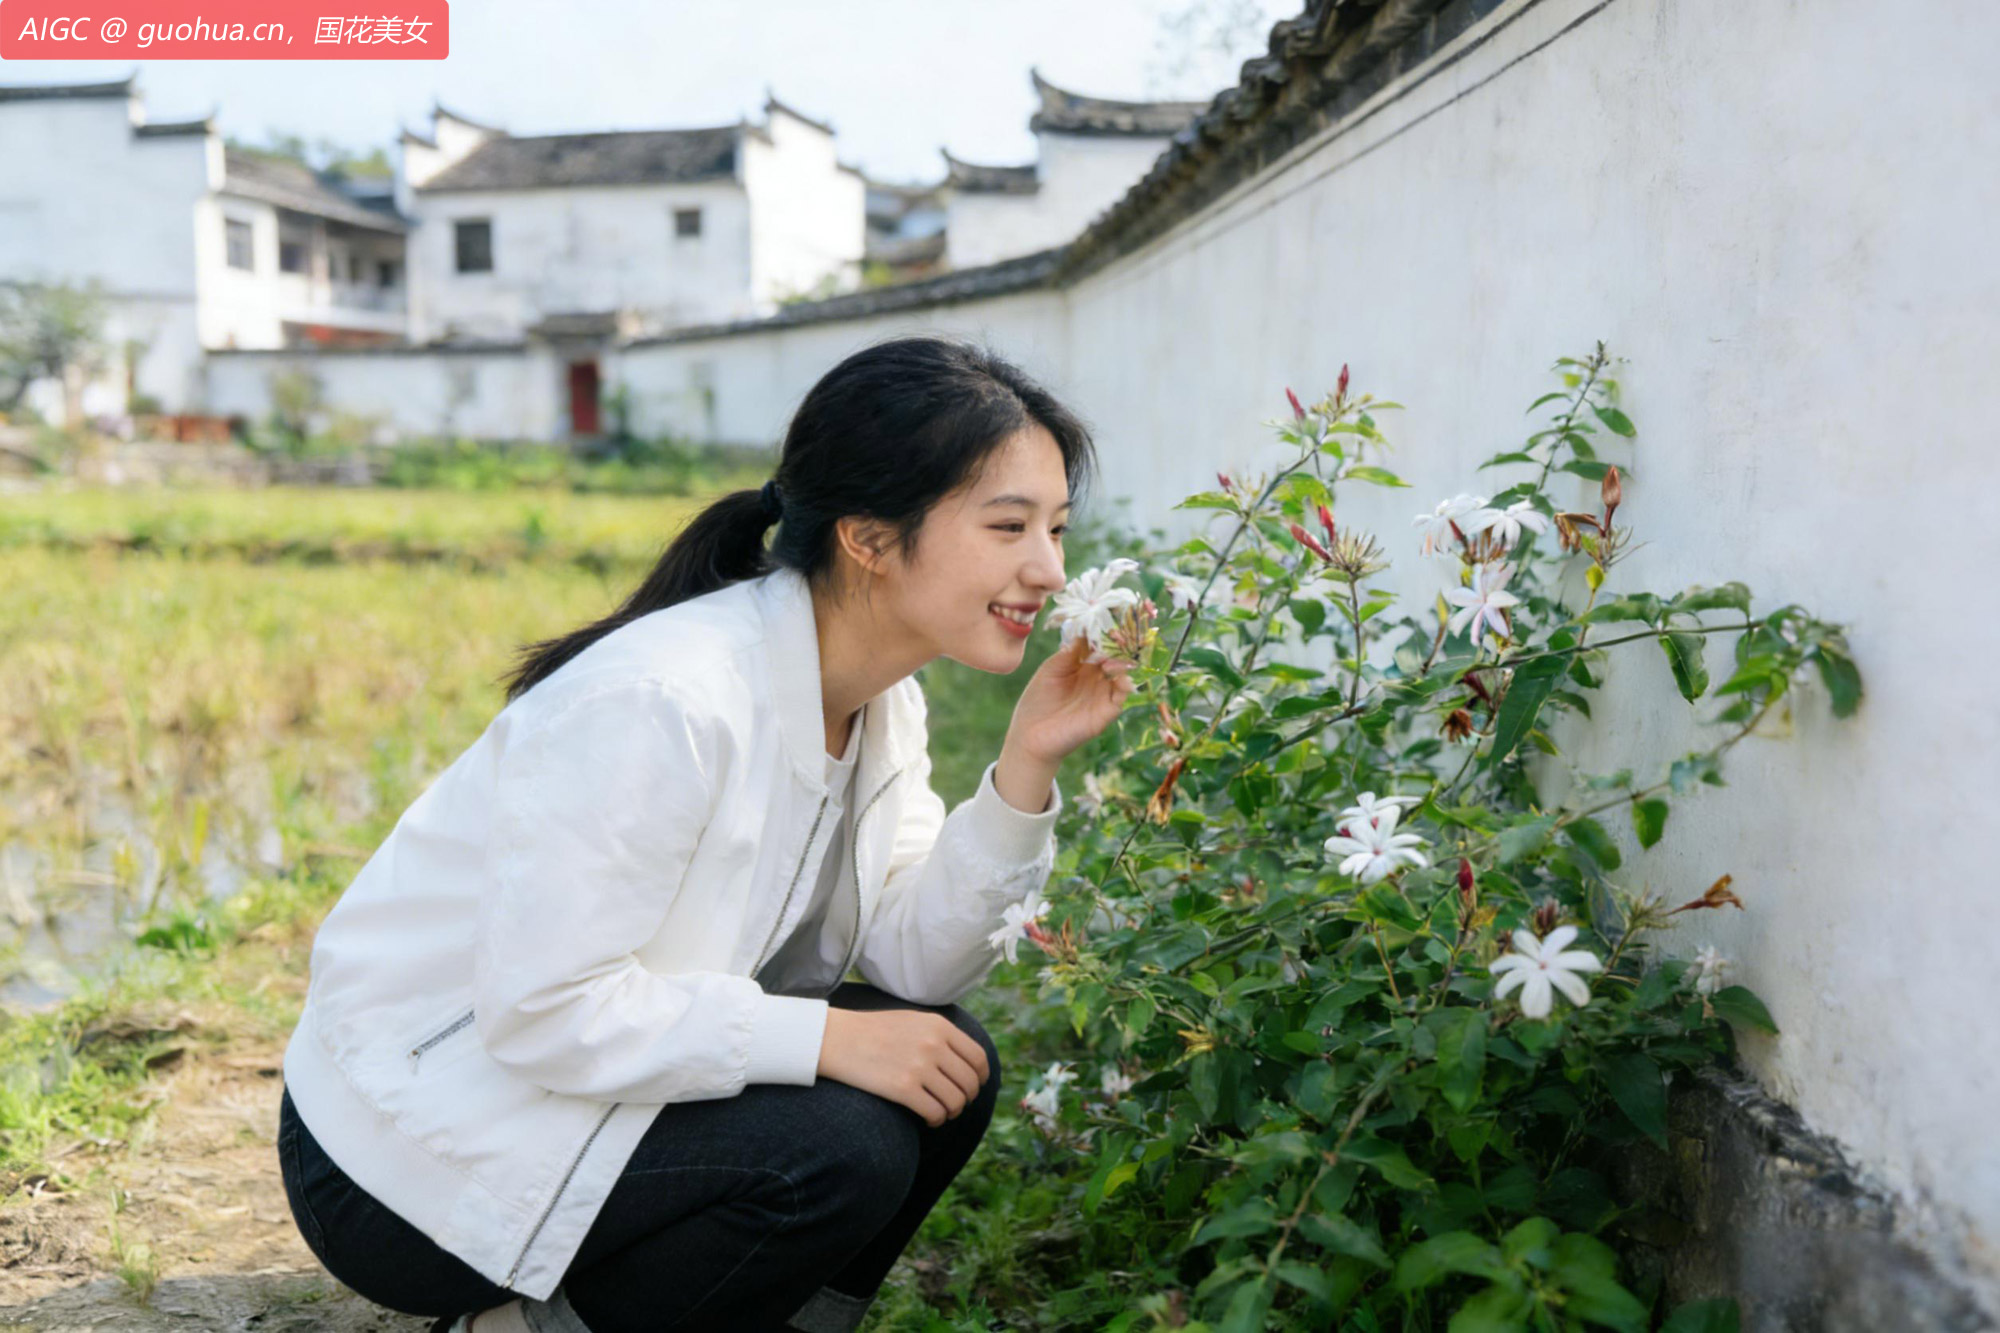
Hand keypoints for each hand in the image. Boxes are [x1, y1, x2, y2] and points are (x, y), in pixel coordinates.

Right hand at [817, 1008, 989, 1127]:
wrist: (836, 1038)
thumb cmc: (873, 1031)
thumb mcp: (913, 1020)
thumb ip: (940, 1035)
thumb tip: (966, 1059)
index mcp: (939, 1026)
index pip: (978, 1057)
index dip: (981, 1077)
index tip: (975, 1086)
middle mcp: (934, 1045)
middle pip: (969, 1082)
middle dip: (966, 1098)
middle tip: (955, 1103)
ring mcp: (919, 1067)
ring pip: (955, 1101)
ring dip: (952, 1112)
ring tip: (941, 1112)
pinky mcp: (903, 1088)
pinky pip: (935, 1112)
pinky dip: (936, 1120)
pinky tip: (928, 1119)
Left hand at [1005, 634, 1137, 766]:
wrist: (1030, 735)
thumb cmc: (1037, 702)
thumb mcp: (1050, 671)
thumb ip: (1067, 654)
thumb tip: (1083, 633)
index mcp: (1081, 665)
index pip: (1097, 645)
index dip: (1102, 635)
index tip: (1104, 623)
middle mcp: (1095, 677)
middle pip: (1113, 657)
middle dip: (1116, 647)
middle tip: (1116, 638)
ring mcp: (1101, 694)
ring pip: (1121, 674)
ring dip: (1121, 665)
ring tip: (1111, 662)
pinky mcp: (1104, 712)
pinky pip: (1120, 697)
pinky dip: (1125, 686)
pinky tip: (1121, 679)